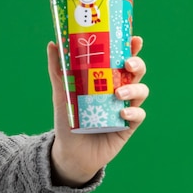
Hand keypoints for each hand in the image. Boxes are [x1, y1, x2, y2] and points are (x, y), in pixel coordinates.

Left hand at [47, 36, 148, 186]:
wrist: (70, 153)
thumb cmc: (68, 121)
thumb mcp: (61, 94)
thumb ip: (58, 71)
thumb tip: (52, 44)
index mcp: (106, 80)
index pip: (122, 59)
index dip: (131, 48)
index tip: (134, 39)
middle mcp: (119, 91)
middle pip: (136, 73)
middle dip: (137, 65)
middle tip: (127, 64)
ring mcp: (125, 108)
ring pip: (141, 91)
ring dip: (134, 89)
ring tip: (118, 93)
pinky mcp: (128, 126)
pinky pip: (138, 116)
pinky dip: (132, 112)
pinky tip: (122, 112)